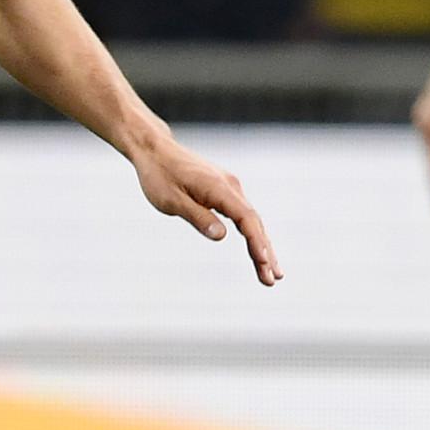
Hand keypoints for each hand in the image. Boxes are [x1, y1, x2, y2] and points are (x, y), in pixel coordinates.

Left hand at [131, 135, 282, 284]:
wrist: (155, 150)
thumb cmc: (159, 175)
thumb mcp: (172, 200)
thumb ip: (197, 217)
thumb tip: (221, 236)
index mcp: (219, 188)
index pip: (246, 218)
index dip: (257, 242)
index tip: (264, 262)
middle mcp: (230, 186)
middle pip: (254, 222)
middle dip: (265, 252)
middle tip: (274, 279)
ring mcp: (229, 187)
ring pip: (251, 220)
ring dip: (262, 246)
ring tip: (271, 274)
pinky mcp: (224, 190)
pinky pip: (243, 215)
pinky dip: (252, 234)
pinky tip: (258, 251)